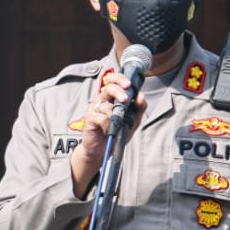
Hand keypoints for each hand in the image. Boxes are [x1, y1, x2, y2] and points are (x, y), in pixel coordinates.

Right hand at [70, 71, 146, 197]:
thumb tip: (140, 96)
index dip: (120, 79)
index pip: (114, 80)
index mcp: (112, 96)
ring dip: (115, 115)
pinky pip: (102, 117)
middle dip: (118, 91)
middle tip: (125, 99)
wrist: (103, 149)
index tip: (129, 84)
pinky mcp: (89, 118)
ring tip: (118, 124)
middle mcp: (102, 99)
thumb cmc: (117, 132)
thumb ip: (139, 108)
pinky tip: (109, 130)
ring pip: (106, 104)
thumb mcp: (133, 120)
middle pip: (108, 87)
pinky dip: (109, 124)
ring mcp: (94, 108)